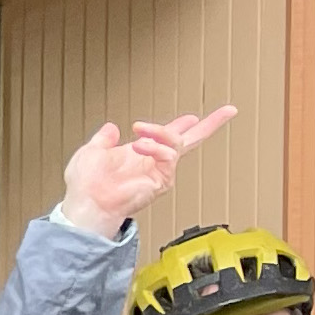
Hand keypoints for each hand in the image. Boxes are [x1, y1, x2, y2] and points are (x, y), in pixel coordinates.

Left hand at [58, 106, 233, 233]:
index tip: (194, 116)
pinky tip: (141, 146)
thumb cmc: (86, 185)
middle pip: (190, 140)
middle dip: (211, 125)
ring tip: (139, 131)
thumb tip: (111, 128)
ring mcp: (160, 171)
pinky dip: (156, 147)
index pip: (166, 136)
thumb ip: (103, 139)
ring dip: (159, 132)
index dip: (181, 125)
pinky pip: (169, 157)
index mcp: (139, 153)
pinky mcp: (162, 181)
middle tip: (228, 111)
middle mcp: (153, 161)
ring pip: (177, 142)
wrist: (86, 203)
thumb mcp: (92, 152)